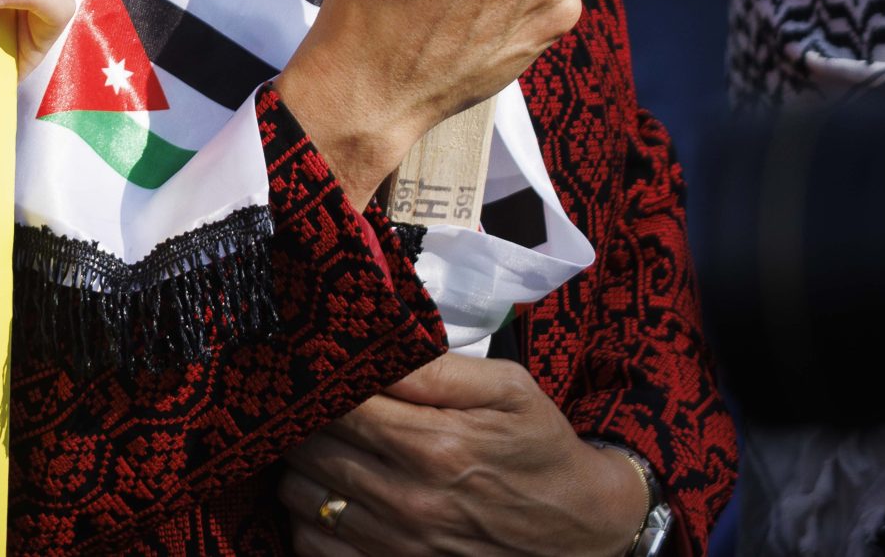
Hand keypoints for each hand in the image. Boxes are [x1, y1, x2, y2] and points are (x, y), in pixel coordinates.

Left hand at [278, 354, 646, 555]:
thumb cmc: (541, 449)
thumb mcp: (508, 390)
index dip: (318, 384)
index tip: (318, 372)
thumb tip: (370, 346)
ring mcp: (398, 546)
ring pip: (301, 496)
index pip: (335, 405)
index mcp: (434, 445)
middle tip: (322, 409)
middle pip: (307, 448)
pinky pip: (314, 545)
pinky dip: (313, 520)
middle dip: (307, 422)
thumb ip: (434, 368)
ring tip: (331, 451)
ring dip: (306, 469)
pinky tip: (337, 498)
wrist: (583, 529)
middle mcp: (409, 501)